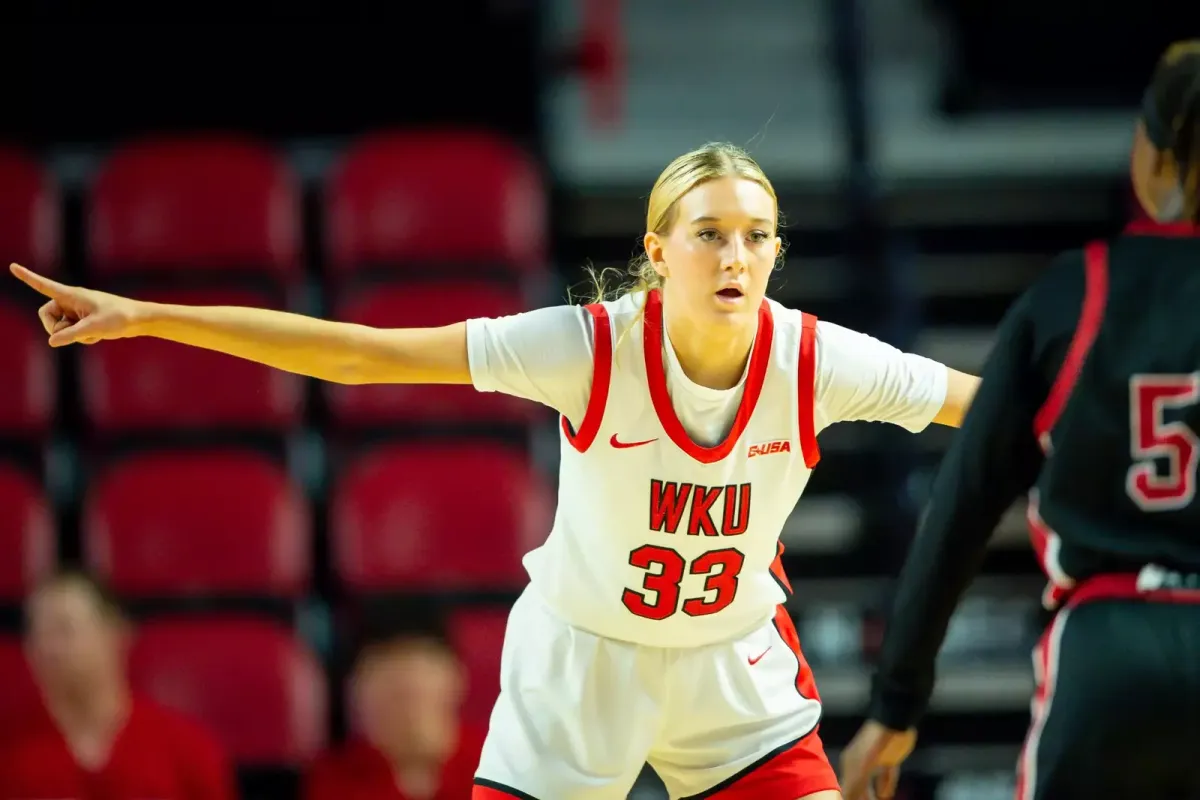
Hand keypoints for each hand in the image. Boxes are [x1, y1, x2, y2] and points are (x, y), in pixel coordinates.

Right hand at [10, 263, 149, 346]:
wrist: (138, 320)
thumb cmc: (118, 318)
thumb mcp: (93, 328)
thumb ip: (70, 335)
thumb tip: (51, 341)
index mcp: (72, 295)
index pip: (44, 285)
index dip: (28, 277)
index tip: (12, 266)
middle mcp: (71, 301)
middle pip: (45, 316)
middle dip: (55, 329)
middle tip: (71, 335)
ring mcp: (76, 311)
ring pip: (60, 328)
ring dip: (73, 335)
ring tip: (94, 332)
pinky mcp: (83, 320)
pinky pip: (72, 333)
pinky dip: (83, 337)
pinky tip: (98, 335)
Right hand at [839, 720, 916, 799]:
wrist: (894, 723)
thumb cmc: (874, 743)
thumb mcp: (861, 765)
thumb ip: (853, 784)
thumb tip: (843, 798)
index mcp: (850, 764)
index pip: (847, 787)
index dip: (849, 797)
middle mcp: (860, 763)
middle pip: (859, 786)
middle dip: (862, 797)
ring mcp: (875, 761)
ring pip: (871, 783)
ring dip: (873, 795)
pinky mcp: (889, 760)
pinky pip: (886, 777)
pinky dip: (886, 785)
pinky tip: (887, 794)